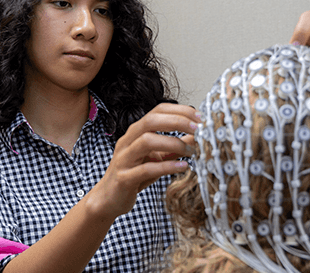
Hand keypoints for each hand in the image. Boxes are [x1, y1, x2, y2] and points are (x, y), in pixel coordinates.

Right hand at [85, 103, 199, 219]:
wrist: (109, 198)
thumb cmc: (134, 175)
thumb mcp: (158, 158)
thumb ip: (175, 147)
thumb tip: (197, 136)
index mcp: (136, 132)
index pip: (158, 111)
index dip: (180, 110)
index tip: (200, 117)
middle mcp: (128, 140)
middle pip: (152, 120)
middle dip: (178, 121)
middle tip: (198, 129)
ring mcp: (124, 158)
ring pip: (147, 141)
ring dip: (173, 144)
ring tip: (191, 152)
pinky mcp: (124, 177)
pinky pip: (146, 169)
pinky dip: (167, 167)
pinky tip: (183, 167)